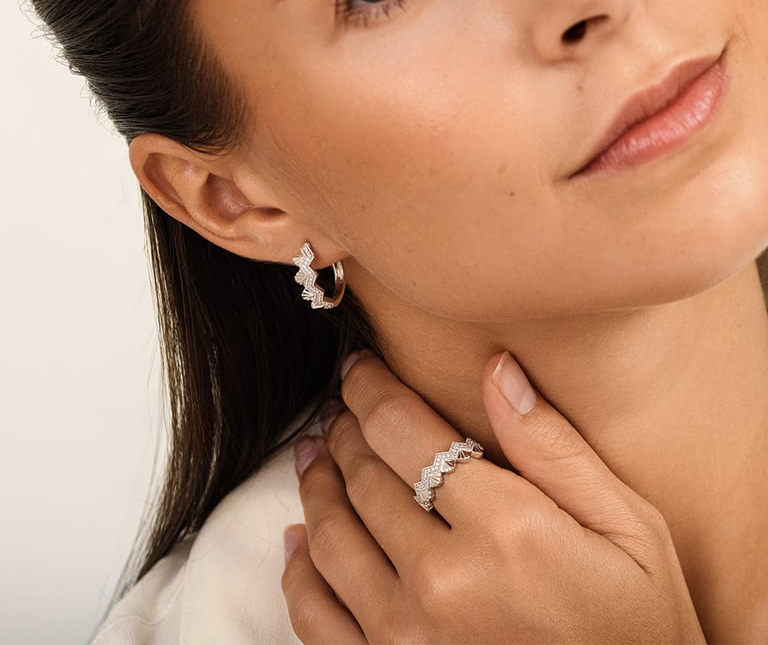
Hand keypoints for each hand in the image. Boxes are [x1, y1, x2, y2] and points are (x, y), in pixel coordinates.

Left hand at [282, 352, 705, 643]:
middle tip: (340, 407)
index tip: (358, 368)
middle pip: (363, 477)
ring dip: (316, 483)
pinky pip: (314, 615)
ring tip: (315, 452)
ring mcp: (404, 638)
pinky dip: (298, 568)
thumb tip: (498, 369)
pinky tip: (299, 537)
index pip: (403, 431)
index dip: (370, 388)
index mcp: (505, 530)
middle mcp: (443, 583)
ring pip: (328, 536)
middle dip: (345, 428)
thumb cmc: (638, 629)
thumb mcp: (629, 531)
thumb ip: (554, 448)